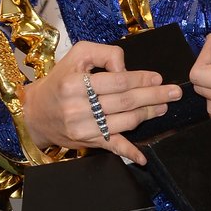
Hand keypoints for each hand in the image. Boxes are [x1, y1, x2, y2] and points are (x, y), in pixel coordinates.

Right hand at [22, 40, 180, 164]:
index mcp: (75, 84)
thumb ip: (106, 54)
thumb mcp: (79, 55)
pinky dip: (128, 153)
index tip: (158, 78)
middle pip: (124, 102)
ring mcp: (82, 128)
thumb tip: (127, 70)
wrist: (36, 111)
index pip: (117, 81)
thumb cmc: (61, 79)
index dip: (140, 79)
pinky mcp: (86, 142)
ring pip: (123, 122)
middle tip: (174, 92)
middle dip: (153, 96)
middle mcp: (77, 108)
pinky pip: (111, 147)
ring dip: (148, 115)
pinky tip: (143, 156)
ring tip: (163, 106)